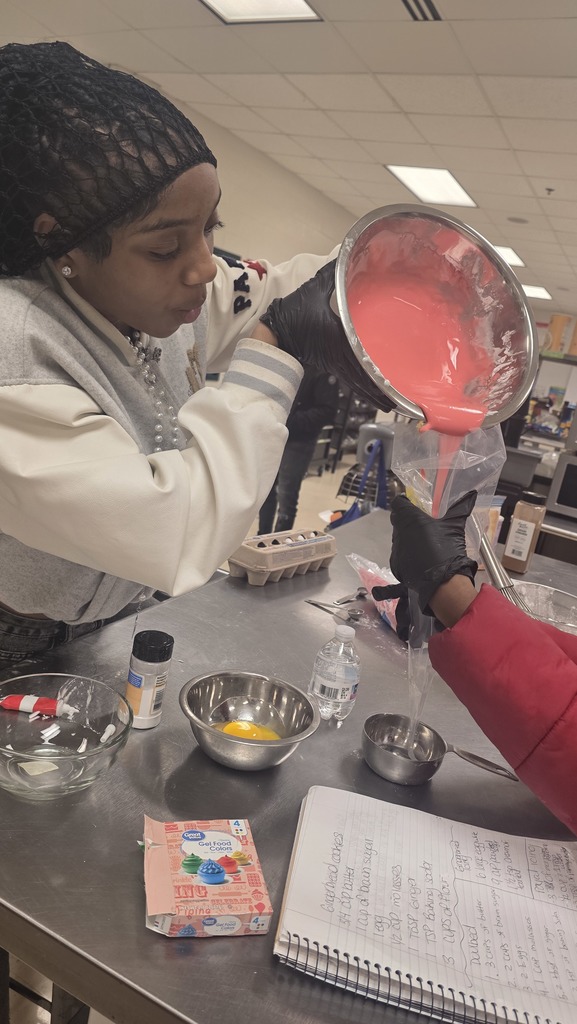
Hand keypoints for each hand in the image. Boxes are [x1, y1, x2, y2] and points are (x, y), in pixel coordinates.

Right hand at [259, 260, 392, 411]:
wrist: (274, 330)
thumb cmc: (294, 311)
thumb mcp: (315, 288)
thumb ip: (335, 274)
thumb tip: (349, 256)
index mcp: (338, 338)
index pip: (361, 361)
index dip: (376, 377)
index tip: (392, 388)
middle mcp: (338, 355)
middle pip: (362, 379)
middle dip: (379, 392)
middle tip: (398, 403)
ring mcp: (333, 362)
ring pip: (356, 382)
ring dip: (371, 393)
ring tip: (388, 404)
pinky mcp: (329, 364)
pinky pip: (349, 378)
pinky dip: (361, 388)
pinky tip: (372, 394)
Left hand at [386, 490, 477, 613]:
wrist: (442, 581)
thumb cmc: (447, 549)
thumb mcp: (455, 526)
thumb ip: (461, 508)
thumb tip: (472, 494)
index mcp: (409, 518)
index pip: (398, 503)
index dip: (404, 502)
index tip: (413, 505)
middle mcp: (398, 532)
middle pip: (398, 520)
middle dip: (408, 520)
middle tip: (423, 524)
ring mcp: (396, 550)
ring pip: (399, 538)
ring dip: (408, 537)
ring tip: (425, 543)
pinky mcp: (396, 565)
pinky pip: (400, 554)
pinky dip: (408, 554)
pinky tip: (422, 558)